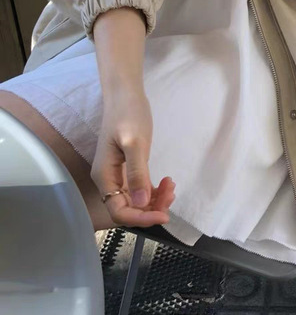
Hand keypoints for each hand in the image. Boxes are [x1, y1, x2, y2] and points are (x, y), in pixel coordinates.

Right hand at [90, 87, 175, 227]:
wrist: (125, 96)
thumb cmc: (128, 115)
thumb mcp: (135, 143)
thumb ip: (137, 173)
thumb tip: (142, 203)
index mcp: (105, 177)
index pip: (119, 211)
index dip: (141, 218)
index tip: (164, 214)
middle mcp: (109, 181)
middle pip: (129, 209)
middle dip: (152, 208)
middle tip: (172, 192)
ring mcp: (118, 176)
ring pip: (137, 202)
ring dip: (156, 200)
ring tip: (171, 184)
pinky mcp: (129, 170)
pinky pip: (141, 191)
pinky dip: (155, 191)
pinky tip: (167, 182)